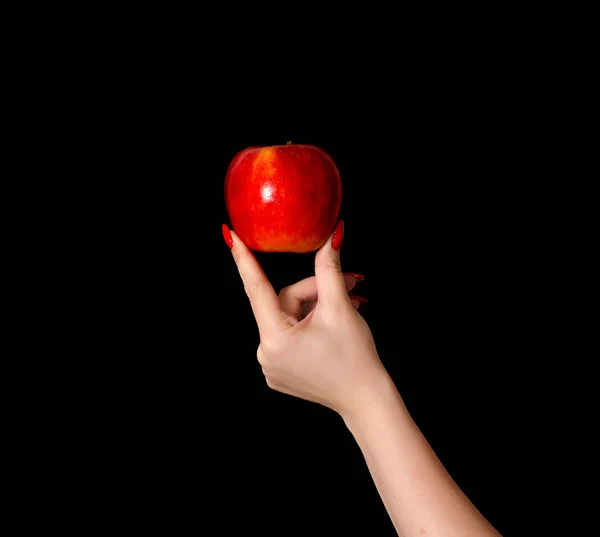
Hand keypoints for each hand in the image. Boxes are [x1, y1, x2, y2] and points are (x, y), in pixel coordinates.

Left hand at [223, 221, 388, 417]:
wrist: (367, 400)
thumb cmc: (356, 359)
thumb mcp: (340, 308)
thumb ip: (329, 269)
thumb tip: (330, 237)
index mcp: (275, 340)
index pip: (256, 288)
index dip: (244, 260)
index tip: (231, 236)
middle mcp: (266, 355)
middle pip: (285, 302)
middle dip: (316, 291)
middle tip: (349, 284)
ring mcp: (271, 366)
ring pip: (289, 316)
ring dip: (316, 307)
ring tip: (347, 308)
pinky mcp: (280, 371)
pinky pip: (289, 334)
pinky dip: (308, 324)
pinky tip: (330, 326)